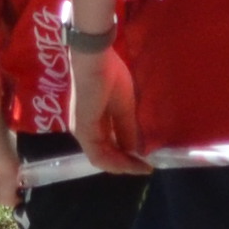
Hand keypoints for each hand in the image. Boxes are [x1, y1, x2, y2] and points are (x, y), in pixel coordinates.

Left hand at [75, 52, 141, 176]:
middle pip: (105, 154)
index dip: (127, 156)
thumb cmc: (109, 75)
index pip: (108, 145)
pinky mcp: (83, 130)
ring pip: (101, 158)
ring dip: (122, 165)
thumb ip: (127, 128)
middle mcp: (84, 129)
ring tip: (141, 168)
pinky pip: (98, 154)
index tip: (146, 162)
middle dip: (125, 163)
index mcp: (93, 120)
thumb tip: (134, 149)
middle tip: (145, 168)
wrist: (95, 59)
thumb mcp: (124, 106)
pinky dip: (116, 162)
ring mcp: (82, 130)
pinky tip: (132, 163)